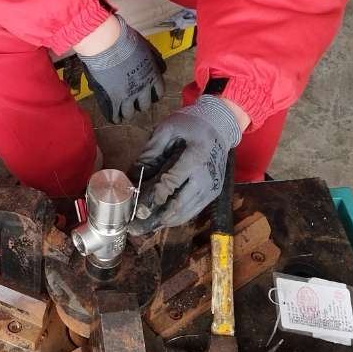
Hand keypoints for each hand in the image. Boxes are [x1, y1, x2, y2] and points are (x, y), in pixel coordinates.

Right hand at [77, 15, 165, 122]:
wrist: (107, 43)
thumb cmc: (125, 40)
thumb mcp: (147, 49)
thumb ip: (154, 61)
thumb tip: (161, 68)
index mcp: (153, 76)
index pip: (158, 93)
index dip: (152, 94)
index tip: (148, 94)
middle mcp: (143, 89)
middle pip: (145, 105)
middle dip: (140, 104)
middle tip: (134, 102)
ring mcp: (127, 96)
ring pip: (130, 113)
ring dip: (127, 112)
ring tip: (123, 112)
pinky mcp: (113, 99)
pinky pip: (114, 114)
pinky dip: (114, 117)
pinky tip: (113, 118)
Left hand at [128, 95, 242, 232]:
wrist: (220, 125)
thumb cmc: (191, 124)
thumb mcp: (168, 129)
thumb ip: (150, 152)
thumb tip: (132, 175)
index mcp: (196, 158)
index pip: (172, 183)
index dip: (153, 197)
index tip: (137, 209)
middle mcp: (207, 177)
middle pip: (179, 204)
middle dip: (156, 217)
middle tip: (136, 227)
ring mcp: (212, 188)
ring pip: (186, 212)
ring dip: (164, 221)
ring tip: (144, 227)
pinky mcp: (213, 194)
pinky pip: (192, 210)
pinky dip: (176, 217)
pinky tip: (160, 220)